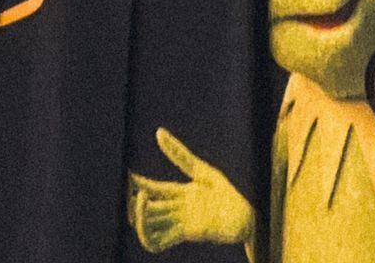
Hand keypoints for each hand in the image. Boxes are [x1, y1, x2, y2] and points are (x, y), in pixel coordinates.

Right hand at [127, 127, 256, 255]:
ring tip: (139, 200)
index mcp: (184, 193)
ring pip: (150, 225)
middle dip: (134, 202)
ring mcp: (181, 223)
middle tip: (128, 191)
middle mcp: (180, 209)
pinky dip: (147, 235)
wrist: (248, 215)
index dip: (139, 183)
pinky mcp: (186, 234)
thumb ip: (180, 154)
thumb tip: (157, 132)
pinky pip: (159, 243)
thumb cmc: (229, 194)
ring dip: (139, 217)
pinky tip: (143, 222)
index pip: (155, 188)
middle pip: (149, 208)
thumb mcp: (202, 171)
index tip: (126, 175)